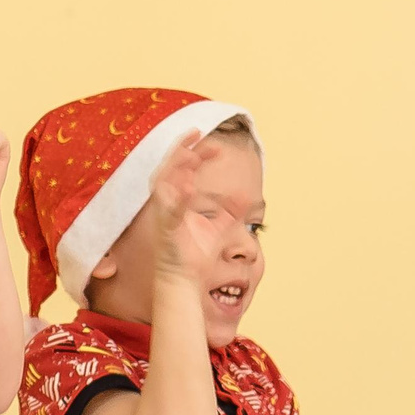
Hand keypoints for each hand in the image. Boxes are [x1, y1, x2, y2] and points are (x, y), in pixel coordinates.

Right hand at [148, 132, 235, 284]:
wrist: (186, 279)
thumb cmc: (197, 255)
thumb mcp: (221, 226)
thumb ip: (233, 210)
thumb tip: (250, 197)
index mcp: (178, 200)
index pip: (183, 168)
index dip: (196, 152)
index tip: (213, 143)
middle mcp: (167, 204)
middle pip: (169, 167)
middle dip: (182, 149)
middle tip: (197, 135)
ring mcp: (164, 217)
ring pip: (164, 183)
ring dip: (176, 167)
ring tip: (192, 154)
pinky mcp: (166, 231)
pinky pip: (170, 211)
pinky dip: (179, 199)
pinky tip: (190, 187)